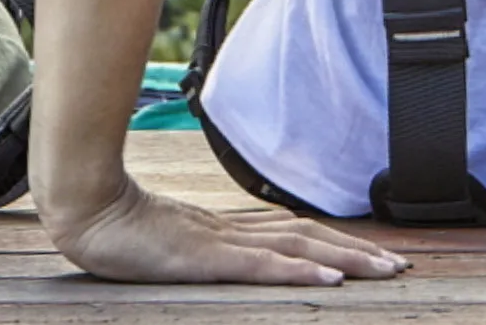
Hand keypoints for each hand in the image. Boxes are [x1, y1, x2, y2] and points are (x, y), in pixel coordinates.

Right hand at [44, 174, 407, 286]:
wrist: (84, 204)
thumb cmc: (116, 225)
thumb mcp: (168, 240)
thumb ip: (199, 244)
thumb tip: (224, 253)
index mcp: (226, 229)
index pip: (294, 233)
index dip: (336, 242)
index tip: (374, 255)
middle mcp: (233, 232)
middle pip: (308, 239)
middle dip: (357, 254)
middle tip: (401, 266)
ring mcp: (221, 244)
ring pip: (297, 250)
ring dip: (345, 262)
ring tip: (384, 272)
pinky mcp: (207, 258)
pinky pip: (262, 267)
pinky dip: (300, 273)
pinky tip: (329, 281)